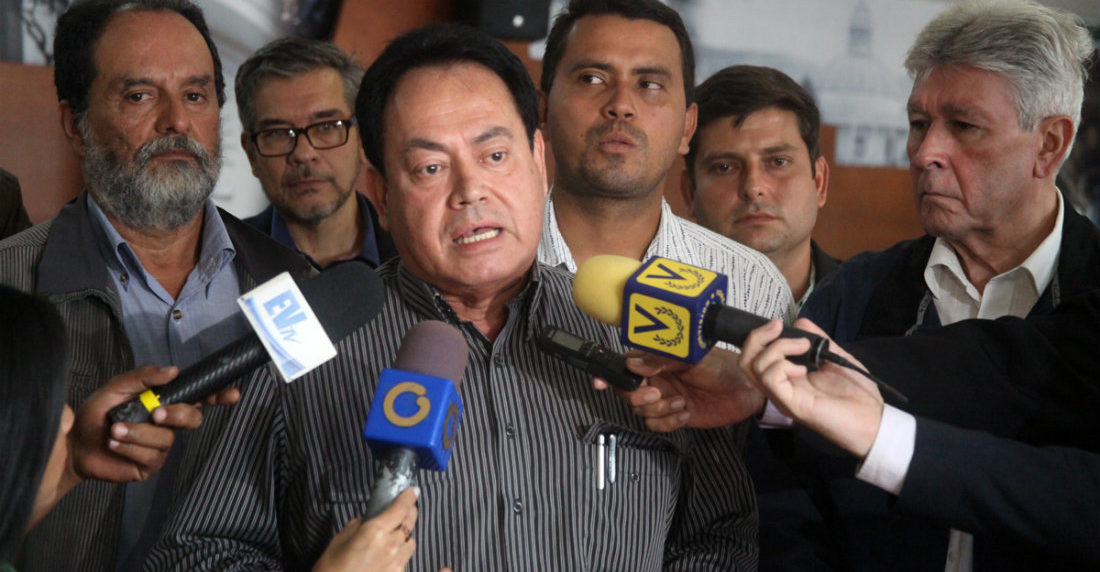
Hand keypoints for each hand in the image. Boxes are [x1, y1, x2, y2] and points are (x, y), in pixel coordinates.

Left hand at [66, 365, 241, 486]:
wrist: (76, 443)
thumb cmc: (98, 414)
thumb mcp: (117, 388)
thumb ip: (143, 377)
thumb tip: (172, 370)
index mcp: (165, 402)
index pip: (198, 398)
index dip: (218, 396)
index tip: (232, 394)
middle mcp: (168, 424)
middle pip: (192, 420)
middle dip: (178, 415)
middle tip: (156, 413)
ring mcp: (161, 446)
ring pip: (166, 439)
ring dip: (139, 433)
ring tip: (115, 430)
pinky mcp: (149, 465)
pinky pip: (151, 456)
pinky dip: (131, 447)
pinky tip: (115, 443)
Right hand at [314, 488, 418, 571]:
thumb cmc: (331, 566)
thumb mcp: (340, 539)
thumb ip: (359, 526)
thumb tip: (369, 521)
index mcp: (375, 531)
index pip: (400, 508)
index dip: (409, 497)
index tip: (412, 491)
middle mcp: (391, 545)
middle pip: (410, 523)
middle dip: (410, 512)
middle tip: (407, 507)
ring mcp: (397, 562)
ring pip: (411, 542)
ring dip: (406, 535)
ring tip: (396, 535)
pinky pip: (405, 559)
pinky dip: (400, 554)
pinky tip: (388, 557)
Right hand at [594, 347, 765, 431]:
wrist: (746, 391)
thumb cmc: (722, 367)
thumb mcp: (691, 358)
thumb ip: (660, 361)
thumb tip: (633, 364)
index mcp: (657, 361)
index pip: (625, 366)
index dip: (610, 373)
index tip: (601, 381)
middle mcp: (657, 379)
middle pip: (627, 392)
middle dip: (637, 397)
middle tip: (657, 394)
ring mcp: (665, 398)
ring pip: (641, 411)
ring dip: (658, 410)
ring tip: (680, 403)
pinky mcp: (674, 416)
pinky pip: (656, 425)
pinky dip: (668, 422)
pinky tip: (685, 413)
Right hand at [739, 319, 882, 456]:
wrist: (874, 419)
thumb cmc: (856, 391)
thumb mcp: (835, 355)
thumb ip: (817, 339)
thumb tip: (798, 322)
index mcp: (786, 377)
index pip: (754, 356)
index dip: (760, 336)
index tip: (780, 324)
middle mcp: (778, 387)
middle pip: (746, 361)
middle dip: (758, 337)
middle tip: (779, 327)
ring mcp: (782, 397)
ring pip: (754, 367)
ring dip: (777, 348)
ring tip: (803, 347)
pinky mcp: (791, 405)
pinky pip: (770, 380)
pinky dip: (783, 366)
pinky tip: (804, 369)